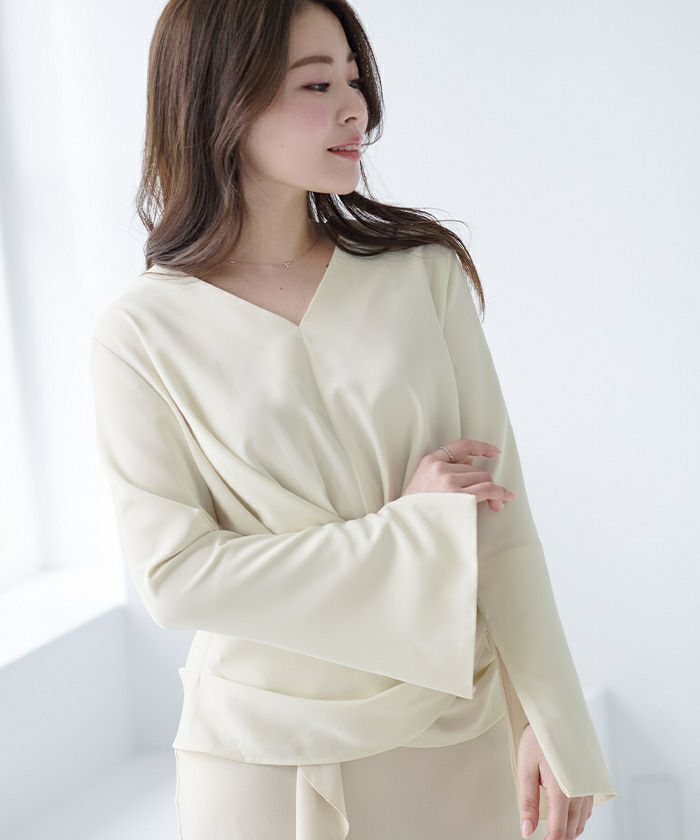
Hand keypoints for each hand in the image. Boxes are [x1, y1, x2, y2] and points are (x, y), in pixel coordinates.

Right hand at [401, 438, 516, 511]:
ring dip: (493, 491)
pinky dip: (501, 493)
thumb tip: (472, 462)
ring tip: (495, 505)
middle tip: (492, 498)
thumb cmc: (415, 510)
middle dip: (486, 483)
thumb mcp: (422, 482)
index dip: (481, 447)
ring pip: (484, 479)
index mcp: (430, 461)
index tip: (495, 452)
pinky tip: (505, 499)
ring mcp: (449, 481)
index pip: (461, 446)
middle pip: (476, 469)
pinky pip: (489, 489)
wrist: (403, 527)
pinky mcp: (459, 496)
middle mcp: (440, 468)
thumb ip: (443, 469)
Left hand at [517, 724, 593, 838]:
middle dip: (560, 837)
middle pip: (572, 830)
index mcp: (563, 792)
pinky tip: (566, 812)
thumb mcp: (526, 769)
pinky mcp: (592, 781)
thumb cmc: (539, 739)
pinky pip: (587, 809)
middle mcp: (580, 793)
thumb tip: (527, 830)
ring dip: (569, 829)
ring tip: (553, 828)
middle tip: (545, 837)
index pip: (559, 831)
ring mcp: (588, 788)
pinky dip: (578, 817)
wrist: (558, 715)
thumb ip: (527, 803)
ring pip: (582, 821)